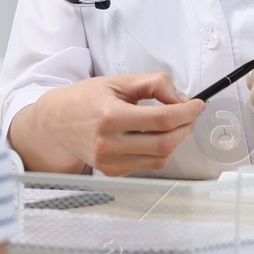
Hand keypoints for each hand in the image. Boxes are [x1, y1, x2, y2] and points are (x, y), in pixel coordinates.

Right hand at [8, 74, 203, 175]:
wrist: (56, 122)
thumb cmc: (85, 99)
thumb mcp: (118, 82)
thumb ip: (153, 84)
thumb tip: (181, 98)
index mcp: (110, 116)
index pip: (162, 120)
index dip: (187, 112)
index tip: (197, 105)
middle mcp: (109, 143)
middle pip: (166, 143)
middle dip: (186, 127)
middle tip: (190, 114)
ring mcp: (109, 161)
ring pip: (160, 158)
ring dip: (175, 140)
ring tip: (173, 124)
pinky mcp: (112, 171)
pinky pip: (148, 165)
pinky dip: (158, 151)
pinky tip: (152, 136)